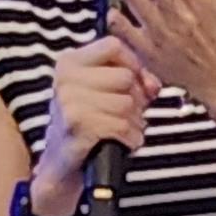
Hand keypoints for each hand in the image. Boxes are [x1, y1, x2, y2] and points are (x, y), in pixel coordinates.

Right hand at [31, 35, 151, 207]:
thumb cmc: (88, 128)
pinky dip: (128, 140)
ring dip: (131, 123)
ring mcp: (69, 103)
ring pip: (127, 103)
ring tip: (114, 132)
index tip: (134, 84)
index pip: (113, 46)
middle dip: (133, 100)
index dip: (133, 64)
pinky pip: (122, 126)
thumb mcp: (106, 94)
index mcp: (69, 64)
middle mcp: (65, 79)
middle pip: (125, 76)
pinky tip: (115, 144)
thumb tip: (152, 83)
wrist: (62, 169)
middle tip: (119, 117)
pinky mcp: (78, 126)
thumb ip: (133, 79)